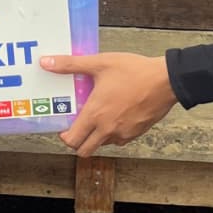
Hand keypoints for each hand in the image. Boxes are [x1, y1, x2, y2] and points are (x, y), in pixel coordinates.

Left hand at [41, 52, 176, 156]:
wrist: (166, 80)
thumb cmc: (134, 71)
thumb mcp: (100, 63)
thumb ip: (71, 64)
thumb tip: (46, 62)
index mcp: (96, 114)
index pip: (72, 141)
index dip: (64, 136)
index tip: (64, 126)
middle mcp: (108, 129)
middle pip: (85, 150)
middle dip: (78, 142)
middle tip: (78, 126)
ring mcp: (124, 133)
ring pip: (103, 145)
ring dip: (96, 136)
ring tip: (97, 116)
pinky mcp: (137, 133)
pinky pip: (120, 140)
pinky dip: (114, 133)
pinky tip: (115, 114)